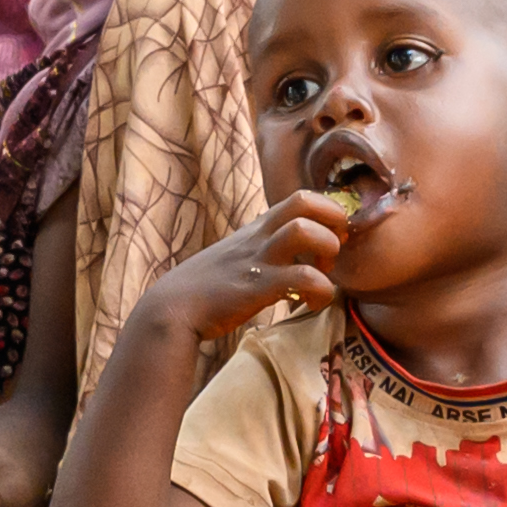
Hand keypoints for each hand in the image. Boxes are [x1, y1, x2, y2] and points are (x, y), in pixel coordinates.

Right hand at [142, 192, 351, 353]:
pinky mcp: (257, 287)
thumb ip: (262, 250)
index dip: (328, 212)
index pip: (301, 198)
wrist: (172, 309)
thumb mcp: (237, 256)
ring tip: (323, 275)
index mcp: (257, 229)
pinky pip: (303, 278)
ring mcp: (257, 259)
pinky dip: (321, 291)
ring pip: (303, 231)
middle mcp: (259, 236)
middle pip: (304, 200)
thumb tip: (290, 258)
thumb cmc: (206, 288)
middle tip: (333, 251)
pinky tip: (312, 304)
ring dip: (327, 250)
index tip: (333, 238)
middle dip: (334, 221)